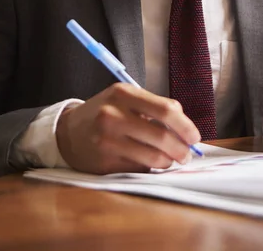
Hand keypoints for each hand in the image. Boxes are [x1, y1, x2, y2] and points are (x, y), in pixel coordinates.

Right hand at [55, 83, 200, 174]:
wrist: (67, 132)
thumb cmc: (106, 114)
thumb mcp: (126, 99)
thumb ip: (154, 108)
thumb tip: (186, 130)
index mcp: (123, 94)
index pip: (166, 109)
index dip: (186, 126)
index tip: (194, 136)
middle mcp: (113, 115)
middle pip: (162, 136)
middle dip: (181, 148)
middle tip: (187, 154)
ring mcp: (107, 140)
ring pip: (153, 157)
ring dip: (168, 161)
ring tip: (170, 160)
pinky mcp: (104, 162)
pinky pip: (139, 168)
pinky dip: (150, 168)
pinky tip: (148, 163)